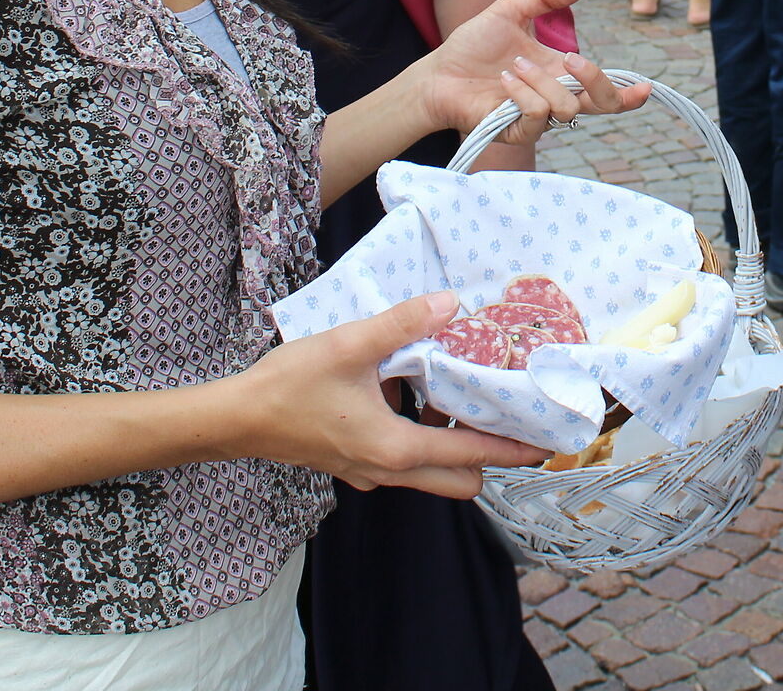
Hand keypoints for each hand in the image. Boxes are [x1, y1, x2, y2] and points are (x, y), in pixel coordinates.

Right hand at [225, 293, 545, 495]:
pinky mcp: (355, 464)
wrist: (237, 419)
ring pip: (432, 472)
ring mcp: (370, 473)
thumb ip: (402, 324)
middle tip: (506, 416)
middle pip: (461, 480)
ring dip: (453, 444)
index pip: (472, 456)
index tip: (545, 443)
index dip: (512, 448)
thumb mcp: (349, 345)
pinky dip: (421, 438)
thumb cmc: (289, 386)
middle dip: (490, 456)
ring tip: (461, 396)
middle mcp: (389, 472)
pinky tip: (411, 394)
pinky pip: (404, 461)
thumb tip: (450, 303)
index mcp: (396, 448)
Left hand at [417, 0, 648, 141]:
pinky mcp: (517, 131)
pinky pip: (537, 114)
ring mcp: (537, 117)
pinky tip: (503, 81)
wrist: (438, 71)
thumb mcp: (509, 10)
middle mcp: (554, 97)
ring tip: (512, 66)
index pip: (603, 89)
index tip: (647, 87)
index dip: (629, 94)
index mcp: (559, 72)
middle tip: (567, 58)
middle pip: (601, 104)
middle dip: (593, 78)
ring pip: (567, 107)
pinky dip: (522, 92)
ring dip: (541, 80)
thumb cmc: (472, 45)